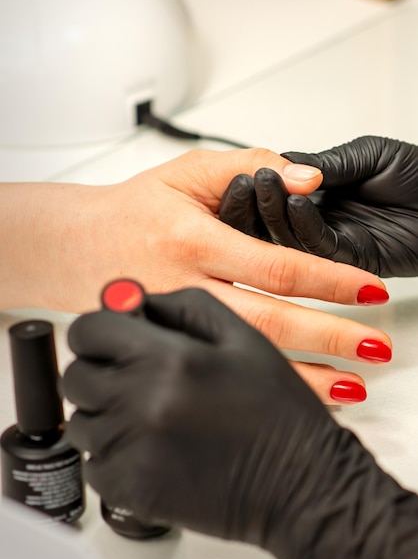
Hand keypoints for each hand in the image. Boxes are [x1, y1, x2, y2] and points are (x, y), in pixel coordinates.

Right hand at [1, 147, 390, 403]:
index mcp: (194, 241)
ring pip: (245, 358)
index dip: (329, 281)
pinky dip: (260, 385)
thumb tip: (309, 179)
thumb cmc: (133, 210)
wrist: (77, 246)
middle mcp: (185, 288)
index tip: (368, 290)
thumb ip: (250, 165)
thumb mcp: (187, 171)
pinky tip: (292, 394)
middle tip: (374, 348)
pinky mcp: (165, 346)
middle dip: (329, 338)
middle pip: (268, 323)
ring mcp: (173, 326)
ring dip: (303, 377)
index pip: (276, 267)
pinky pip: (220, 371)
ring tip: (351, 387)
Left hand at [63, 288, 417, 558]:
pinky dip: (114, 454)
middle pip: (77, 376)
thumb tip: (133, 300)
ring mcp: (134, 450)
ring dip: (106, 414)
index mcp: (168, 358)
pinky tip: (152, 447)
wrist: (301, 483)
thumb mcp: (242, 336)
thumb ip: (181, 305)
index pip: (91, 331)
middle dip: (100, 371)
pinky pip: (93, 464)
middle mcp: (142, 403)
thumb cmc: (279, 411)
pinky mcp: (133, 491)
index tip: (113, 339)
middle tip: (134, 377)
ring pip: (82, 422)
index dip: (100, 331)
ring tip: (150, 415)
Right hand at [219, 137, 417, 276]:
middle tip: (245, 182)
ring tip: (266, 188)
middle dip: (255, 203)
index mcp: (318, 195)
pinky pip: (320, 250)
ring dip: (273, 214)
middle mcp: (320, 222)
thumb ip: (326, 164)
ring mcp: (333, 243)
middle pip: (270, 222)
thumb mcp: (367, 155)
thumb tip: (283, 167)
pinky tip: (297, 205)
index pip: (274, 194)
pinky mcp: (351, 263)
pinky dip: (304, 228)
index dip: (255, 184)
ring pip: (287, 240)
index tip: (242, 169)